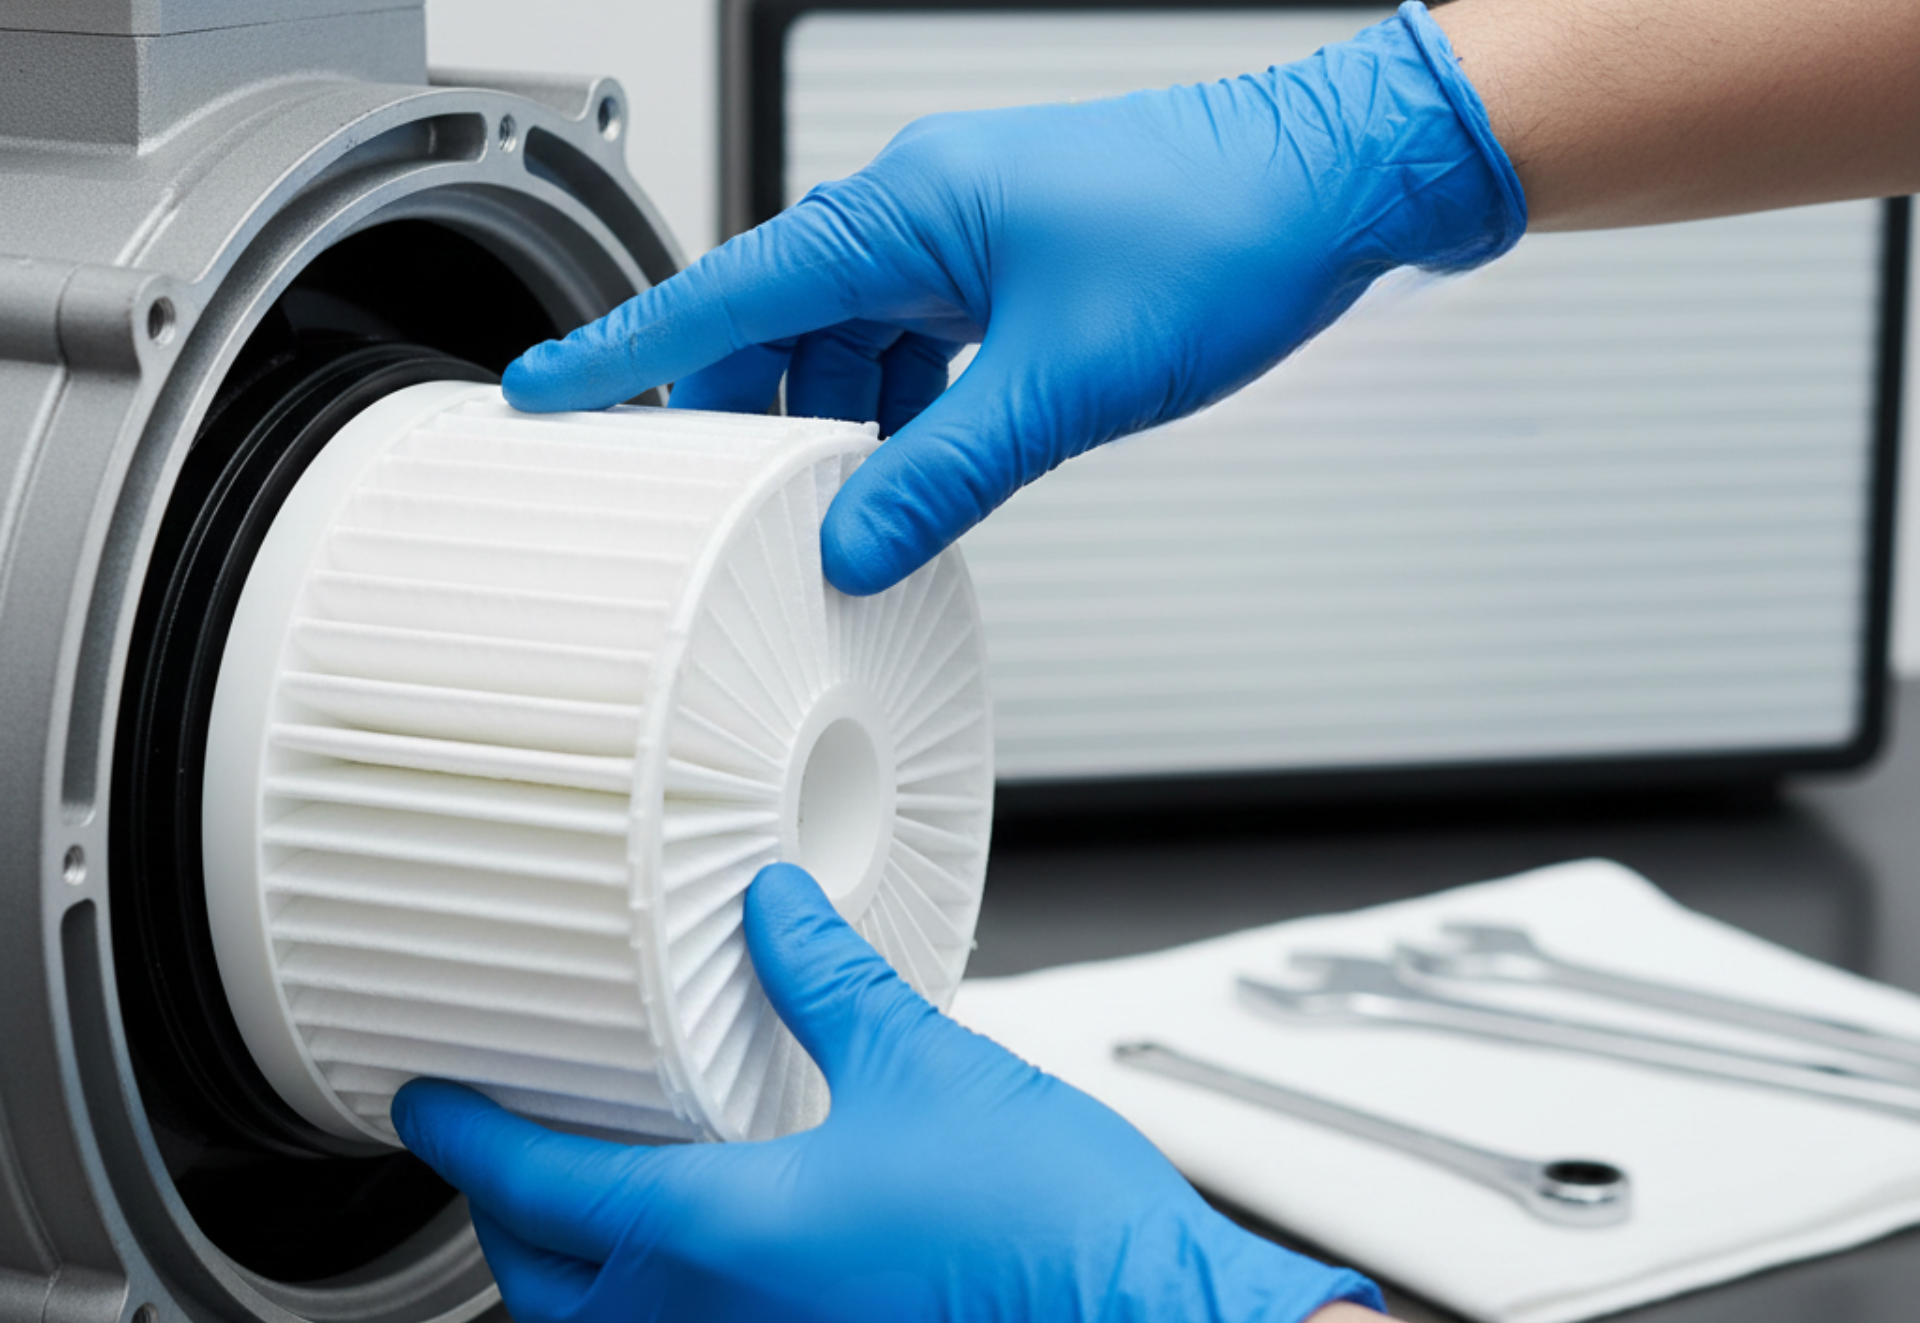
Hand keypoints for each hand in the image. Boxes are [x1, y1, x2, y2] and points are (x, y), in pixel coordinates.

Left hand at [393, 863, 1384, 1321]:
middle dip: (506, 1221)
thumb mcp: (927, 1066)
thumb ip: (828, 980)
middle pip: (544, 1291)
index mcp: (720, 1240)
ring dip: (576, 1276)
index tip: (429, 1105)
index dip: (466, 1138)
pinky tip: (716, 1253)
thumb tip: (773, 910)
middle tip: (505, 1153)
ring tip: (595, 1202)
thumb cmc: (1053, 1234)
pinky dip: (663, 1303)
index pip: (538, 1189)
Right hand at [501, 1, 1523, 595]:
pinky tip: (915, 474)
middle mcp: (918, 215)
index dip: (625, 352)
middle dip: (749, 424)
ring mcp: (962, 240)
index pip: (725, 293)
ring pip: (849, 349)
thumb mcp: (1064, 385)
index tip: (541, 394)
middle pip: (778, 330)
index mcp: (904, 213)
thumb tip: (855, 543)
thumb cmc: (1219, 236)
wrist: (1332, 183)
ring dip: (839, 431)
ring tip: (835, 514)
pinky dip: (902, 416)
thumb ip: (947, 474)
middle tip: (717, 511)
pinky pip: (914, 349)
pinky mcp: (1006, 269)